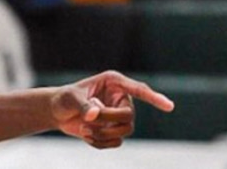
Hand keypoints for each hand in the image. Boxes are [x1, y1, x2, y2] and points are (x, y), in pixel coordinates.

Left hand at [50, 71, 173, 148]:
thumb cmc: (64, 98)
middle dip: (108, 120)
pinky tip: (86, 135)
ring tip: (84, 127)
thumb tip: (94, 115)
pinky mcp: (115, 130)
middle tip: (87, 119)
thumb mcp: (71, 98)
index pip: (139, 90)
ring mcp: (119, 116)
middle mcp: (121, 99)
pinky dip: (100, 142)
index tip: (169, 106)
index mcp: (114, 83)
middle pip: (129, 116)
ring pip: (124, 131)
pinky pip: (116, 142)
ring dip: (103, 133)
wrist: (57, 112)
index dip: (154, 98)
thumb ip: (84, 106)